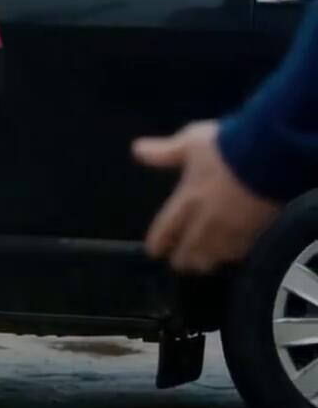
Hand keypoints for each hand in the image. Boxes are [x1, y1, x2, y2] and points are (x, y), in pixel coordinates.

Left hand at [134, 121, 281, 273]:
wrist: (272, 155)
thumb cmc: (227, 146)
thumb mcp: (190, 142)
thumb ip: (164, 152)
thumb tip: (136, 150)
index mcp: (187, 200)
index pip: (166, 229)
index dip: (159, 242)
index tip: (154, 251)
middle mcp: (206, 221)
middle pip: (190, 250)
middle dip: (183, 259)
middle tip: (180, 264)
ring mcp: (234, 229)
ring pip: (215, 255)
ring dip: (206, 261)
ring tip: (202, 265)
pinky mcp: (259, 230)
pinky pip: (241, 251)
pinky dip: (233, 255)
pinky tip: (232, 256)